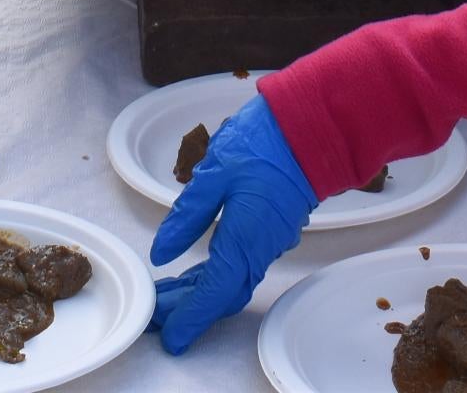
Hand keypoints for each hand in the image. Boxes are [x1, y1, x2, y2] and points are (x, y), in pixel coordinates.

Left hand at [149, 99, 316, 352]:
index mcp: (243, 240)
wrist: (312, 127)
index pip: (212, 293)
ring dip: (200, 294)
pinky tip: (196, 271)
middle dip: (187, 310)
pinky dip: (216, 277)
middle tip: (155, 315)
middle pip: (221, 295)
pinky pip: (242, 267)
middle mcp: (259, 250)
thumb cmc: (263, 144)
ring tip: (167, 295)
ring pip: (232, 282)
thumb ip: (186, 217)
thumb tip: (162, 254)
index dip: (189, 319)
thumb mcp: (213, 175)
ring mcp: (270, 241)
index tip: (168, 337)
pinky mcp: (273, 230)